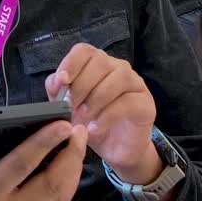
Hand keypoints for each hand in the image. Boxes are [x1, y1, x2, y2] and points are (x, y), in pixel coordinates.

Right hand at [0, 121, 86, 200]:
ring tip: (78, 144)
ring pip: (60, 198)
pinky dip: (68, 186)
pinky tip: (69, 167)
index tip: (64, 124)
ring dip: (74, 170)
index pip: (22, 164)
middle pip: (51, 184)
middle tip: (80, 130)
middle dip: (71, 155)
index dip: (46, 142)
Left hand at [45, 43, 160, 184]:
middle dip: (81, 85)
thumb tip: (56, 81)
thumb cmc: (92, 122)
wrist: (116, 149)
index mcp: (98, 64)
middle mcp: (119, 68)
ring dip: (96, 98)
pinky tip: (94, 128)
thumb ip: (59, 92)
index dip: (72, 63)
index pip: (84, 51)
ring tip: (83, 118)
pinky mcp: (146, 104)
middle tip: (70, 107)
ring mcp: (136, 84)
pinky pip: (128, 102)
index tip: (62, 80)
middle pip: (100, 62)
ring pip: (119, 78)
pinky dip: (107, 116)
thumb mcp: (69, 107)